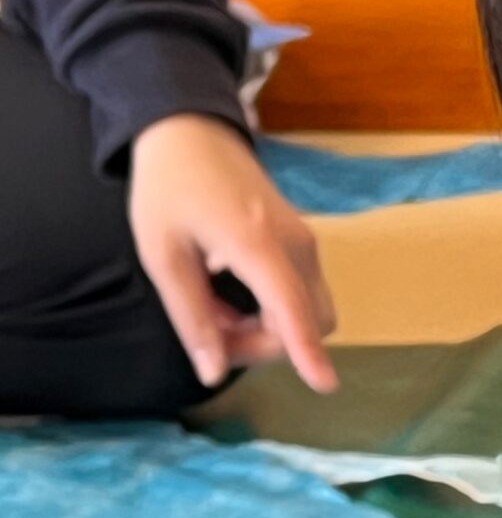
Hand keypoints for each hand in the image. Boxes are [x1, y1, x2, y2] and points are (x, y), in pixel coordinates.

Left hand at [127, 112, 339, 394]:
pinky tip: (233, 294)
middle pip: (307, 321)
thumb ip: (191, 315)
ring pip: (308, 313)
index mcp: (256, 243)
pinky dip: (273, 311)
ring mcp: (307, 245)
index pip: (291, 307)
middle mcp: (296, 246)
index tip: (324, 385)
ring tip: (219, 310)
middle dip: (267, 344)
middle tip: (214, 332)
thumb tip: (212, 373)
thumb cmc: (169, 188)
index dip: (306, 349)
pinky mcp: (305, 245)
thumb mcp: (161, 253)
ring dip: (269, 329)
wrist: (192, 132)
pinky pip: (301, 295)